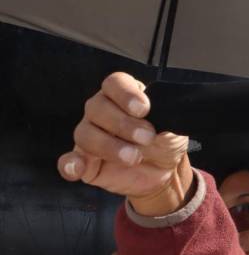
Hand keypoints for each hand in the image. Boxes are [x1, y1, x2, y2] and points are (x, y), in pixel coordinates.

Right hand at [58, 73, 192, 214]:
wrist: (164, 171)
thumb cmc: (165, 140)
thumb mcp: (174, 127)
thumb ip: (168, 118)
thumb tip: (163, 119)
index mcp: (124, 96)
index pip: (114, 83)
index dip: (126, 94)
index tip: (144, 109)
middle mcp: (101, 111)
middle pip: (96, 107)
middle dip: (122, 123)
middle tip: (146, 137)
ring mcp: (90, 135)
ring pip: (86, 134)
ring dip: (109, 146)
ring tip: (134, 157)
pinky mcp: (84, 161)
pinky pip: (68, 161)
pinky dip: (69, 165)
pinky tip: (78, 170)